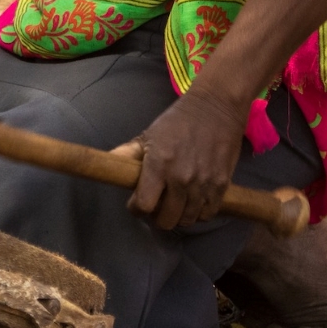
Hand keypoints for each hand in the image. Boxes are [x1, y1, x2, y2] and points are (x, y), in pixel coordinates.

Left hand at [110, 86, 248, 229]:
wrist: (216, 107)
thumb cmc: (177, 121)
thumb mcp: (148, 135)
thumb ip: (127, 154)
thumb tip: (104, 164)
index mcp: (159, 164)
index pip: (144, 205)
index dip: (136, 209)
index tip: (136, 205)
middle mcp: (181, 178)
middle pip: (166, 219)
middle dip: (156, 216)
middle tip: (155, 206)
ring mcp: (204, 183)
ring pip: (187, 220)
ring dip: (177, 216)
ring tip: (173, 204)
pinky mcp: (222, 185)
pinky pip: (208, 214)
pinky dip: (198, 213)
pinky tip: (192, 202)